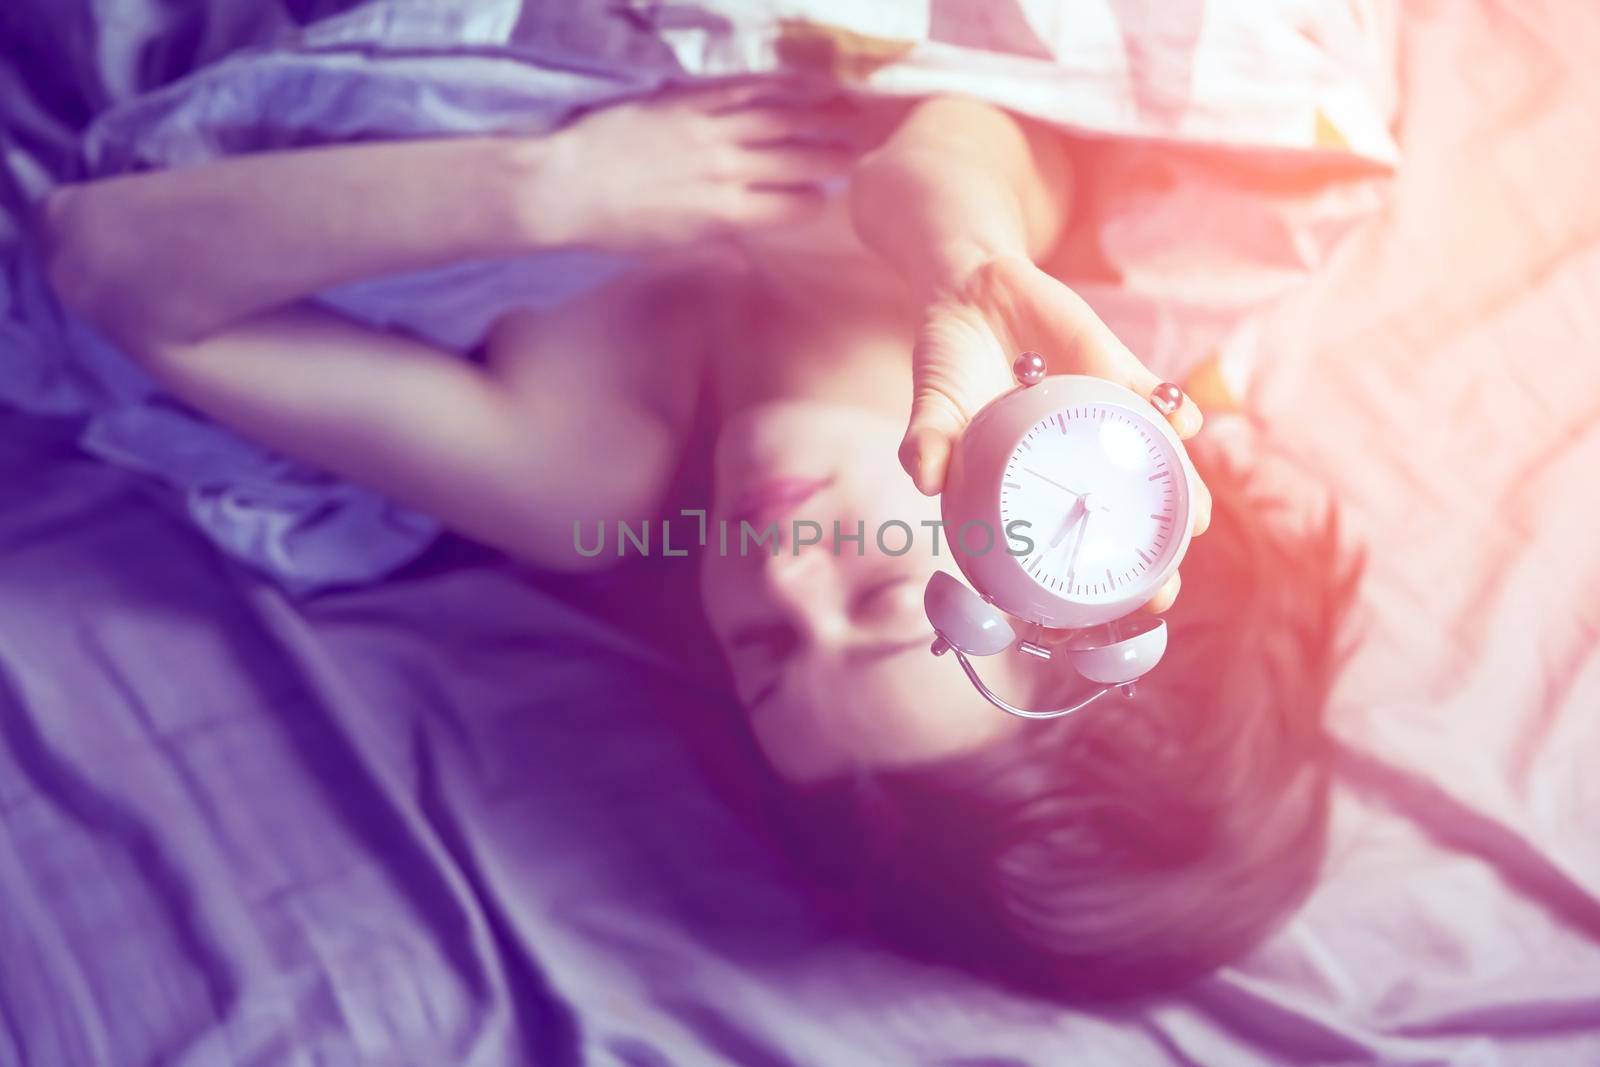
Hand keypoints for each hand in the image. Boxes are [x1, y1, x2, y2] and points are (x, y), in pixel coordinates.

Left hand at [538, 81, 863, 251]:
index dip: (817, 199)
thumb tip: (748, 264)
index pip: (792, 207)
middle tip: (862, 145)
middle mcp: (725, 173)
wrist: (562, 188)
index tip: (833, 192)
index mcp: (724, 216)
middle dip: (835, 153)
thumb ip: (717, 251)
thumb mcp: (670, 251)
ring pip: (780, 119)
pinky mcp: (687, 101)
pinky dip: (778, 82)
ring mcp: (708, 132)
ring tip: (848, 107)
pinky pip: (743, 87)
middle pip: (797, 159)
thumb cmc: (614, 228)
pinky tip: (802, 77)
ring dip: (819, 112)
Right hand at [903, 254, 1211, 612]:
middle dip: (1151, 560)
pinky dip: (1172, 413)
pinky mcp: (1120, 377)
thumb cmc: (948, 364)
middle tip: (1163, 592)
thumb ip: (927, 438)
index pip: (1065, 548)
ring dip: (1183, 494)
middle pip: (1125, 521)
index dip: (1087, 590)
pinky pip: (1156, 400)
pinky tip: (1182, 425)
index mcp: (1031, 485)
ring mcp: (1103, 424)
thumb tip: (920, 477)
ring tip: (1198, 521)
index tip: (1097, 625)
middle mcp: (1075, 463)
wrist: (972, 288)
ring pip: (1155, 470)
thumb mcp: (933, 402)